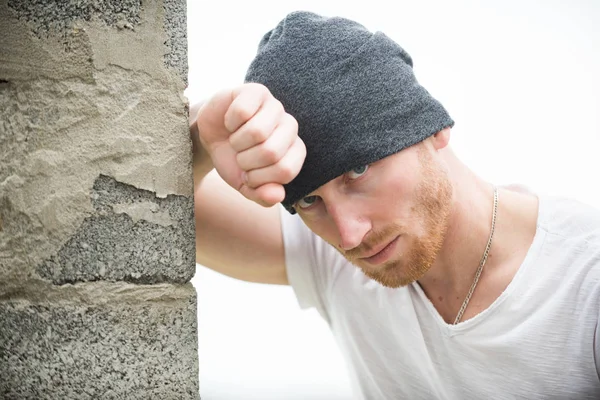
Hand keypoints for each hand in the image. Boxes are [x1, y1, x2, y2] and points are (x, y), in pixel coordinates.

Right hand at [196, 83, 305, 206]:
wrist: (212, 136)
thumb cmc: (234, 160)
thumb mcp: (246, 186)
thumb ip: (263, 196)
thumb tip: (276, 195)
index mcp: (295, 151)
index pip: (286, 171)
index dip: (259, 178)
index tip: (249, 175)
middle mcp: (290, 127)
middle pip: (271, 152)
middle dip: (246, 161)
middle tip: (240, 156)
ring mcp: (275, 107)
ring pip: (257, 132)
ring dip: (237, 142)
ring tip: (235, 140)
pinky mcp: (257, 91)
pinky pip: (242, 112)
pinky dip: (229, 122)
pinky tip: (230, 122)